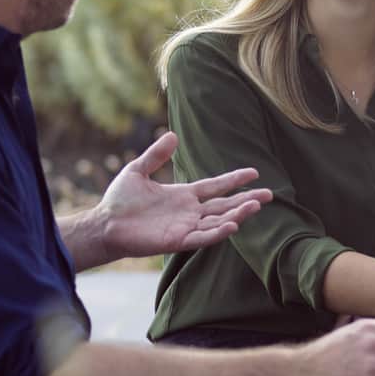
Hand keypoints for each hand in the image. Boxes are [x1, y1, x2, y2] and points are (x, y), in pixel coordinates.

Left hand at [96, 131, 271, 260]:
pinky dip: (218, 232)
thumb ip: (156, 154)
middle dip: (247, 200)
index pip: (216, 187)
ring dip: (238, 214)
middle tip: (270, 195)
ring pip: (219, 221)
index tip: (254, 172)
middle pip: (225, 205)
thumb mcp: (137, 170)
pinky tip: (233, 225)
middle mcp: (190, 212)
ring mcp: (185, 227)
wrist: (104, 224)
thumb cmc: (119, 200)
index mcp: (184, 195)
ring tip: (256, 206)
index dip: (235, 180)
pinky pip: (202, 238)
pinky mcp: (177, 241)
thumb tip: (172, 135)